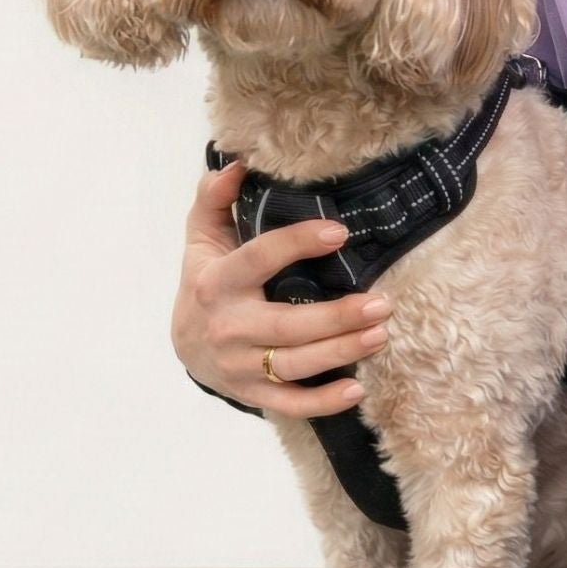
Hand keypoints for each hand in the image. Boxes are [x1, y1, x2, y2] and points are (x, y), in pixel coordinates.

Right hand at [173, 158, 393, 418]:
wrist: (184, 344)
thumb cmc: (205, 279)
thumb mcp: (202, 236)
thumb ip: (215, 198)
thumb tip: (238, 163)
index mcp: (217, 282)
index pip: (260, 259)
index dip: (298, 244)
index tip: (340, 232)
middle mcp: (228, 327)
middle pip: (288, 326)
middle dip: (337, 317)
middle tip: (382, 302)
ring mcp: (240, 365)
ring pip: (295, 365)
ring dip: (341, 352)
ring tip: (381, 333)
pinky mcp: (252, 393)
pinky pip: (290, 403)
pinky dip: (322, 402)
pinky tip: (357, 390)